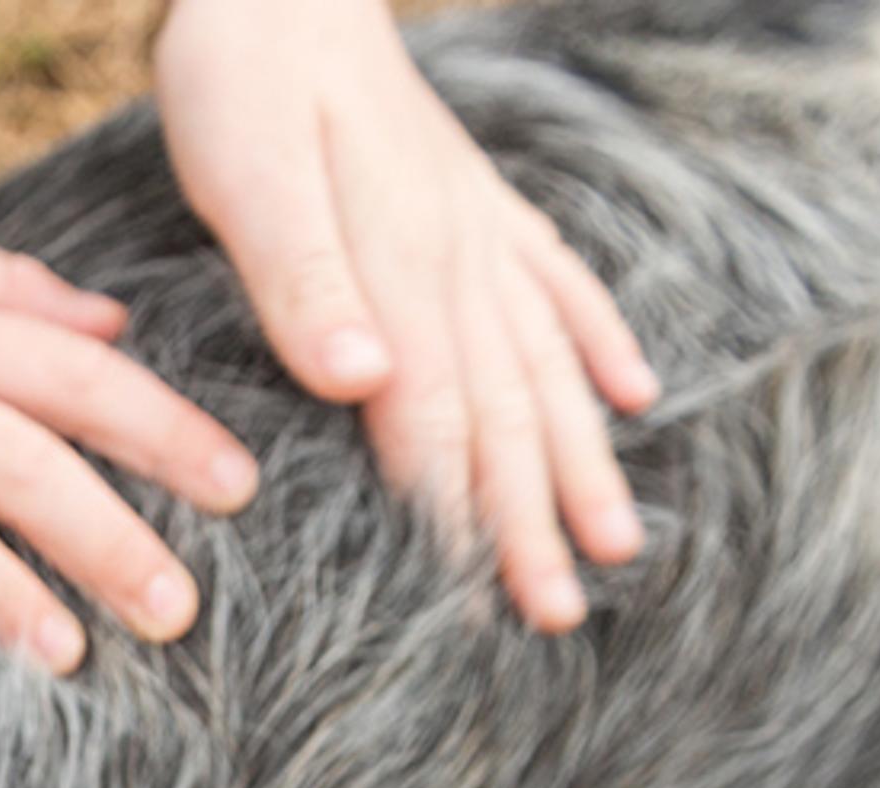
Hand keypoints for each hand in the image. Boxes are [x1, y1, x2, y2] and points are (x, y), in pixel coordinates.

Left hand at [154, 0, 657, 628]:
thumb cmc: (243, 79)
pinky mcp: (475, 202)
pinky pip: (557, 287)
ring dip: (579, 458)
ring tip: (614, 545)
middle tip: (558, 617)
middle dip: (532, 519)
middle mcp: (461, 257)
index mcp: (405, 268)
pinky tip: (635, 395)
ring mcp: (479, 229)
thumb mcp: (250, 178)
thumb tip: (365, 382)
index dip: (464, 515)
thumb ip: (304, 283)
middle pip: (508, 411)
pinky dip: (598, 345)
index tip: (485, 603)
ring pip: (545, 366)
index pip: (442, 419)